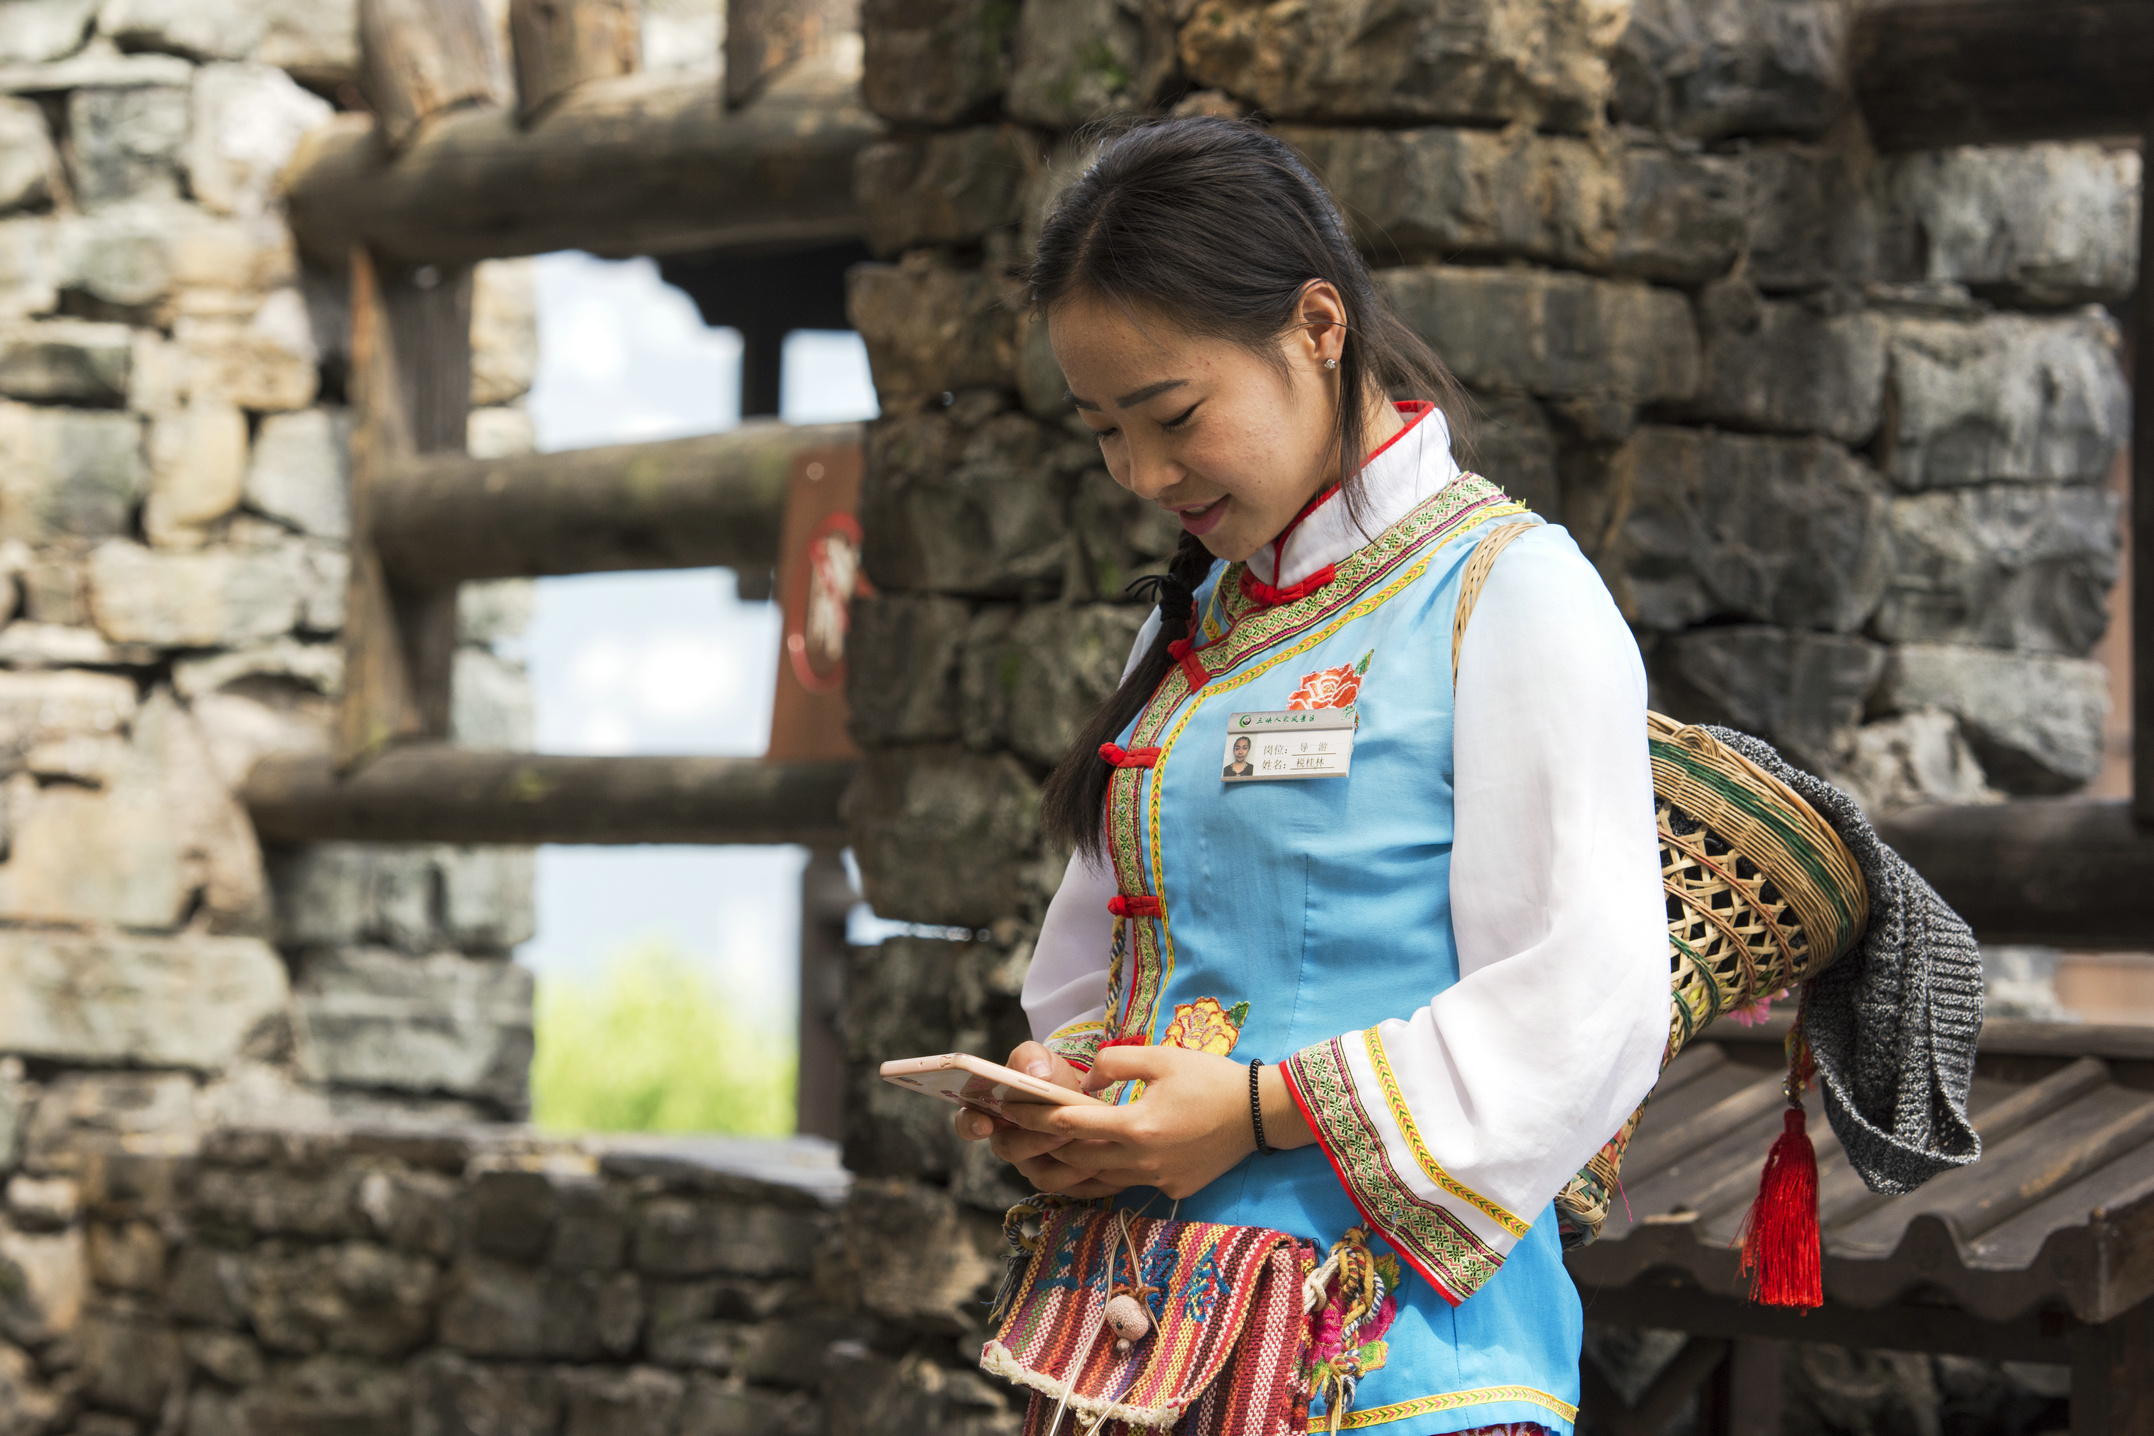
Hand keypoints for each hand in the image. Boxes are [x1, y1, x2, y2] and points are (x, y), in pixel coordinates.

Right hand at [952, 1042, 1126, 1198]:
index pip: (969, 1124)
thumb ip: (1030, 1058)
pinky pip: (1073, 1190)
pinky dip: (1093, 1178)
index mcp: (992, 1113)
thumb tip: (1035, 1074)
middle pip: (1010, 1151)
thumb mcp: (1039, 1058)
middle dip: (1035, 1141)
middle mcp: (1009, 1143)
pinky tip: (1112, 1163)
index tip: (985, 1123)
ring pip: (1043, 1176)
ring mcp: (1034, 1165)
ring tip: (1094, 1144)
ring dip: (1068, 1163)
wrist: (1079, 1095)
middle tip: (1061, 1131)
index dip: (972, 1125)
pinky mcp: (1062, 1181)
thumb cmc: (1050, 1076)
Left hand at [996, 1044, 1313, 1198]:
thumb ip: (1115, 1063)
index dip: (1035, 1117)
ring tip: (1029, 1162)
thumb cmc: (1212, 1079)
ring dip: (1059, 1172)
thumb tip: (1085, 1082)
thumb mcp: (1162, 1056)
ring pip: (1093, 1182)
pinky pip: (1121, 1187)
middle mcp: (1141, 1159)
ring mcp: (1155, 1178)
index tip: (1008, 1110)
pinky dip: (1094, 1182)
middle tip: (1006, 1139)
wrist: (1260, 1114)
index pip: (1072, 1123)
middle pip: (1074, 1160)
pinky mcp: (1169, 1187)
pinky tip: (1078, 1174)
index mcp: (1137, 1125)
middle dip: (1036, 1150)